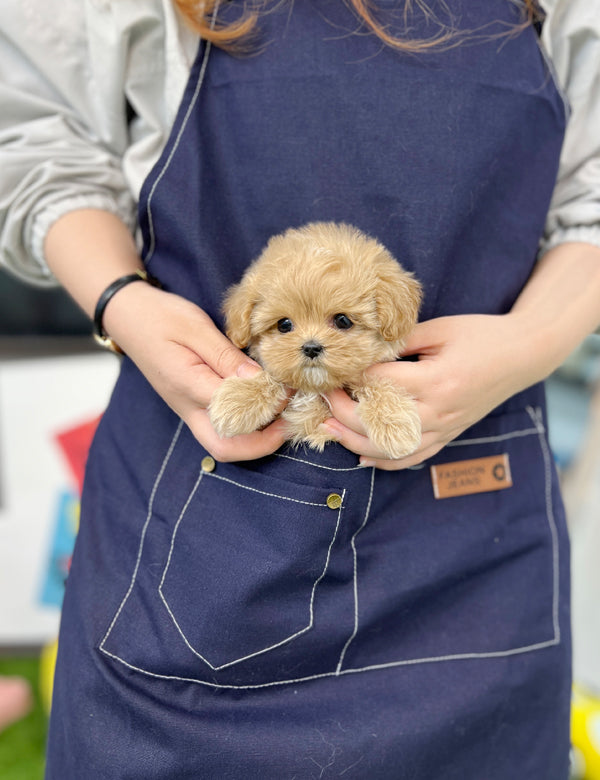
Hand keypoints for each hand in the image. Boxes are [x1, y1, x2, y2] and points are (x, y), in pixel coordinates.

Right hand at [103, 282, 287, 460]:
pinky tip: (267, 406)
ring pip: (224, 443)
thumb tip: (259, 380)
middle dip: (262, 443)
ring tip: (284, 415)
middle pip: (225, 448)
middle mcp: (187, 407)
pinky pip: (221, 428)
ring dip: (257, 438)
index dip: (267, 405)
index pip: (234, 411)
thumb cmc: (160, 317)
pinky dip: (247, 426)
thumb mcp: (196, 327)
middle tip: (290, 422)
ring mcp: (189, 410)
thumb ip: (226, 356)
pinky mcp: (193, 405)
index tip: (287, 389)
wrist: (128, 316)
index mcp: (187, 386)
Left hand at [322, 314, 534, 469]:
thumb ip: (400, 341)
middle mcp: (439, 411)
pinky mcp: (448, 435)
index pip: (379, 385)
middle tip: (324, 396)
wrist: (522, 355)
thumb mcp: (439, 329)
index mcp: (436, 380)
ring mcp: (444, 428)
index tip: (333, 371)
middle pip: (377, 422)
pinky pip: (413, 457)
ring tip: (329, 428)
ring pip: (391, 448)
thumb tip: (363, 350)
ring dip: (355, 441)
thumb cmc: (480, 335)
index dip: (351, 378)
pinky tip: (362, 456)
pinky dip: (385, 461)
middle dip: (343, 411)